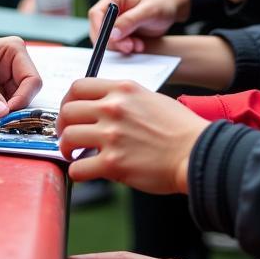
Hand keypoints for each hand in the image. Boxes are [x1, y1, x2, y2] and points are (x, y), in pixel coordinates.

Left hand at [0, 35, 40, 116]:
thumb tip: (3, 112)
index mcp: (14, 51)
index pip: (31, 79)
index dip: (23, 97)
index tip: (8, 112)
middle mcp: (14, 67)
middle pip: (28, 93)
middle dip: (17, 108)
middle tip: (3, 122)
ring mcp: (6, 82)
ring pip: (18, 104)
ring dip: (8, 115)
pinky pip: (4, 110)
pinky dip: (0, 117)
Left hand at [58, 79, 209, 192]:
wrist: (197, 153)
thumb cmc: (179, 129)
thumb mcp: (150, 98)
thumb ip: (124, 98)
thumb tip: (101, 106)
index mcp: (123, 89)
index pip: (78, 86)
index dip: (68, 101)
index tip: (69, 112)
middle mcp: (114, 108)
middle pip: (68, 111)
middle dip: (62, 125)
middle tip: (67, 135)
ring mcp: (112, 135)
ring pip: (68, 137)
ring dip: (66, 148)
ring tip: (73, 154)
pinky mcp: (114, 163)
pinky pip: (78, 167)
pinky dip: (76, 172)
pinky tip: (84, 171)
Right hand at [89, 0, 190, 54]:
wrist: (172, 9)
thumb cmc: (162, 4)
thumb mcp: (149, 11)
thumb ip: (130, 21)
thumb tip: (111, 34)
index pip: (96, 14)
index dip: (99, 29)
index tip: (109, 41)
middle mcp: (110, 10)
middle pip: (98, 30)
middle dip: (112, 42)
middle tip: (130, 47)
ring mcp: (115, 22)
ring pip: (107, 40)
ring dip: (121, 47)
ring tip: (138, 45)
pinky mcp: (121, 33)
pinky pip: (116, 45)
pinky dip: (125, 49)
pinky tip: (139, 46)